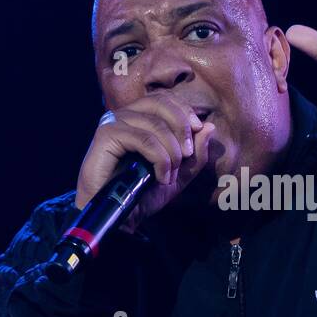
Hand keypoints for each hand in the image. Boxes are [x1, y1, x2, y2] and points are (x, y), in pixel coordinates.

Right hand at [75, 92, 217, 230]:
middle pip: (161, 103)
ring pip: (155, 124)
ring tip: (171, 175)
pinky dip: (159, 158)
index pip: (165, 99)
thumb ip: (196, 154)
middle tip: (188, 154)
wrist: (118, 216)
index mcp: (138, 119)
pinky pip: (143, 139)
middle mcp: (124, 116)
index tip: (198, 131)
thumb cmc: (142, 195)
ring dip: (172, 151)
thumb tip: (209, 126)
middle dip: (182, 127)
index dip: (185, 111)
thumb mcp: (178, 175)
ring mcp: (113, 123)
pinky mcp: (106, 135)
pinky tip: (160, 177)